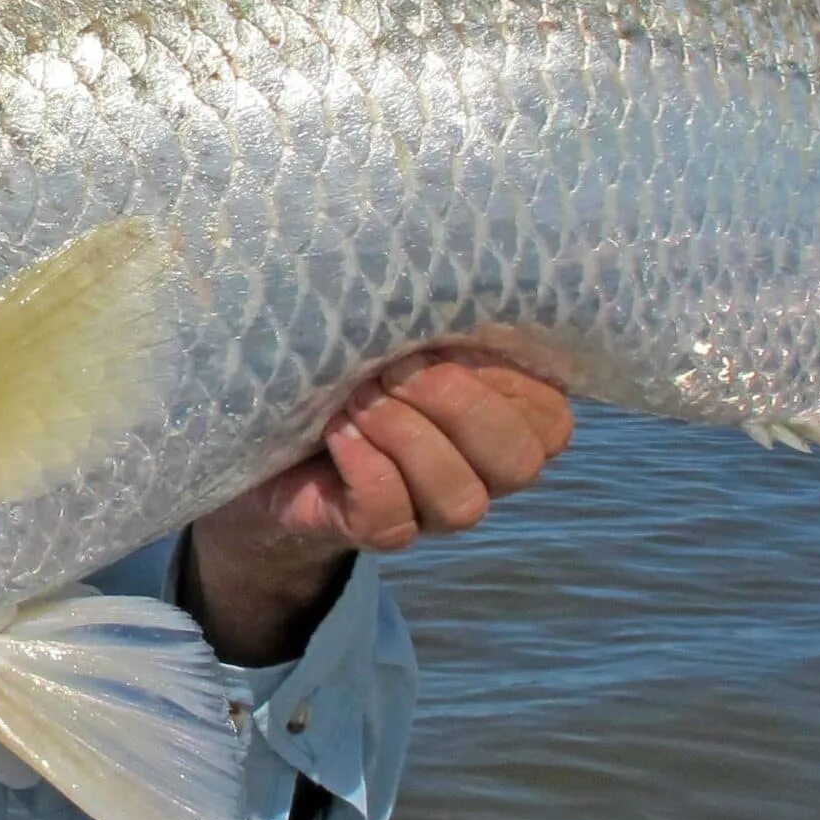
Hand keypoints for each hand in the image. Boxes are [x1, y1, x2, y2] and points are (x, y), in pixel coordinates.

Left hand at [185, 351, 572, 662]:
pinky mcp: (380, 533)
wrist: (270, 419)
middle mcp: (485, 470)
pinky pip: (392, 517)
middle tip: (393, 369)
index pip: (549, 415)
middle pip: (517, 461)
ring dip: (404, 436)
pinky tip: (335, 433)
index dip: (503, 378)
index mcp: (510, 416)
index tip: (442, 335)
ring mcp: (436, 510)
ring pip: (461, 500)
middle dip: (455, 405)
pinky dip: (365, 467)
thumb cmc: (350, 359)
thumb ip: (437, 319)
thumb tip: (447, 286)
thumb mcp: (397, 328)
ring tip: (356, 398)